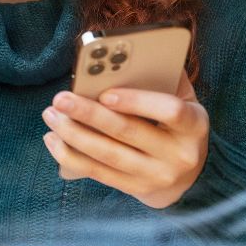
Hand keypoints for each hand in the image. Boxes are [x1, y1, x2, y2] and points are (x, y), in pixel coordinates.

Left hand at [41, 72, 208, 208]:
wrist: (189, 176)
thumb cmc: (177, 125)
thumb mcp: (183, 100)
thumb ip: (164, 79)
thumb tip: (131, 56)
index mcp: (194, 125)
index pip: (170, 111)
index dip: (137, 102)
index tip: (105, 93)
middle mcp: (179, 155)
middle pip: (128, 132)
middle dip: (89, 114)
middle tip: (60, 99)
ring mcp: (156, 176)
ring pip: (108, 155)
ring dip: (73, 134)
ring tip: (51, 116)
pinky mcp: (136, 190)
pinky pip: (98, 173)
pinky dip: (71, 156)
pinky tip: (53, 139)